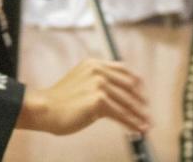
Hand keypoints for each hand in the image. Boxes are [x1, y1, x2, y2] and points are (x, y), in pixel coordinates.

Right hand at [16, 59, 149, 135]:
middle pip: (130, 86)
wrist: (45, 109)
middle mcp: (98, 70)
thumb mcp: (81, 81)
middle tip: (147, 113)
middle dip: (141, 101)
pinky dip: (132, 123)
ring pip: (128, 102)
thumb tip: (120, 96)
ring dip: (140, 115)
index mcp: (94, 64)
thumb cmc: (61, 100)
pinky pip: (122, 114)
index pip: (125, 70)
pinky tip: (137, 129)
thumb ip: (99, 82)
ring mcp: (98, 84)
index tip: (143, 96)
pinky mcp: (99, 100)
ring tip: (146, 124)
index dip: (138, 85)